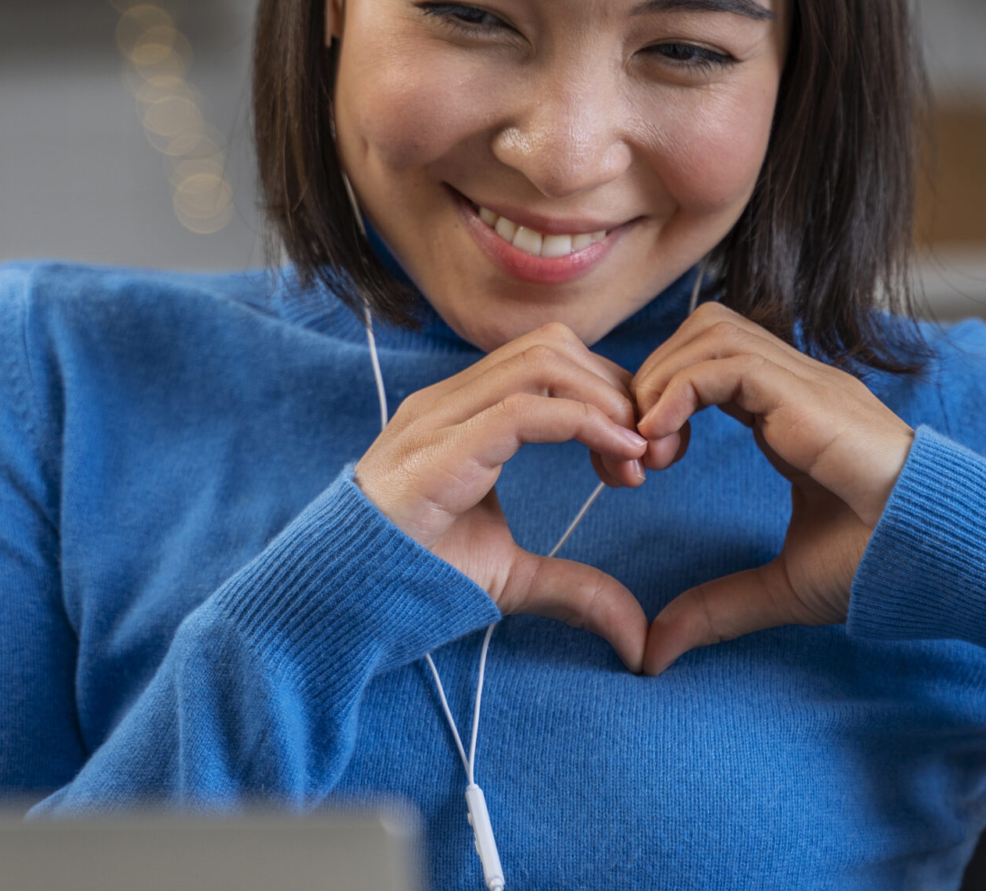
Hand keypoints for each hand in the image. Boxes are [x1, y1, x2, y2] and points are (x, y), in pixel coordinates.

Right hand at [354, 323, 651, 670]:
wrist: (336, 609)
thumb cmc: (411, 583)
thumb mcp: (511, 580)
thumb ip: (574, 590)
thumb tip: (636, 638)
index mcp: (462, 413)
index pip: (550, 361)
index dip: (608, 396)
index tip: (640, 459)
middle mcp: (450, 402)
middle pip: (556, 347)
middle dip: (616, 391)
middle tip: (649, 457)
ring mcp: (439, 419)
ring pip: (544, 361)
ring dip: (606, 402)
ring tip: (634, 460)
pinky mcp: (439, 451)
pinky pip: (523, 409)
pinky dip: (585, 424)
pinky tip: (619, 459)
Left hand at [630, 304, 914, 674]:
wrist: (943, 552)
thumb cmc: (882, 562)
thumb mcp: (783, 587)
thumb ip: (719, 607)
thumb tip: (655, 650)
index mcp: (791, 414)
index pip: (709, 365)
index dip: (661, 401)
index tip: (639, 467)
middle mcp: (796, 385)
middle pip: (701, 331)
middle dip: (650, 380)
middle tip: (633, 455)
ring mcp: (805, 382)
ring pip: (709, 330)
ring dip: (661, 380)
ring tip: (648, 450)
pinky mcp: (808, 394)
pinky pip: (726, 362)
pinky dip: (680, 390)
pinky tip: (664, 441)